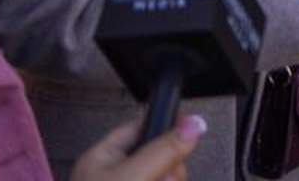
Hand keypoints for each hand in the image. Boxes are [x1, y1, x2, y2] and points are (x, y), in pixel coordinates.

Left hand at [70, 114, 205, 180]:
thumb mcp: (132, 177)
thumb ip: (163, 150)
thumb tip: (195, 123)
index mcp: (103, 157)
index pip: (144, 125)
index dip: (168, 127)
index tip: (191, 133)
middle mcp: (115, 175)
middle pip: (162, 156)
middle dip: (171, 170)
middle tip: (164, 179)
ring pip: (168, 177)